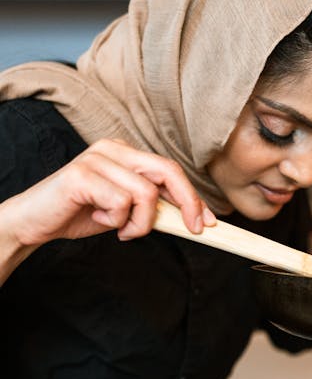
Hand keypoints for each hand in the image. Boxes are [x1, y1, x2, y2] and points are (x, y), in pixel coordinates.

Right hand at [1, 138, 215, 249]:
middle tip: (194, 230)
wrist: (35, 222)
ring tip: (120, 228)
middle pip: (167, 171)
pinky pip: (120, 202)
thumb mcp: (124, 210)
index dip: (194, 196)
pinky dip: (115, 221)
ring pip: (145, 194)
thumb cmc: (80, 213)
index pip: (170, 170)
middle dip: (188, 204)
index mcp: (124, 152)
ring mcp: (96, 158)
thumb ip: (151, 206)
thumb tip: (192, 218)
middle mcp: (112, 148)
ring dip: (139, 223)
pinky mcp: (81, 175)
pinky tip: (96, 218)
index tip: (208, 222)